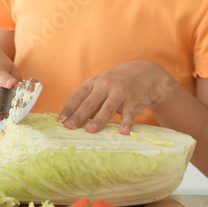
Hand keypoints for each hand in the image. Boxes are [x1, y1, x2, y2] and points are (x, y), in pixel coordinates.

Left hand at [59, 60, 177, 133]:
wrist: (147, 74)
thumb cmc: (118, 84)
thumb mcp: (102, 87)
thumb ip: (90, 101)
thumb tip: (74, 119)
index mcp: (94, 82)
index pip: (78, 96)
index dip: (69, 108)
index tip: (60, 120)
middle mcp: (105, 85)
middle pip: (90, 103)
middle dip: (79, 115)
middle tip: (70, 127)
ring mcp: (120, 92)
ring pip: (107, 108)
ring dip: (99, 120)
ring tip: (90, 130)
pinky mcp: (134, 100)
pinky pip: (129, 113)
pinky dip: (127, 123)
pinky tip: (123, 132)